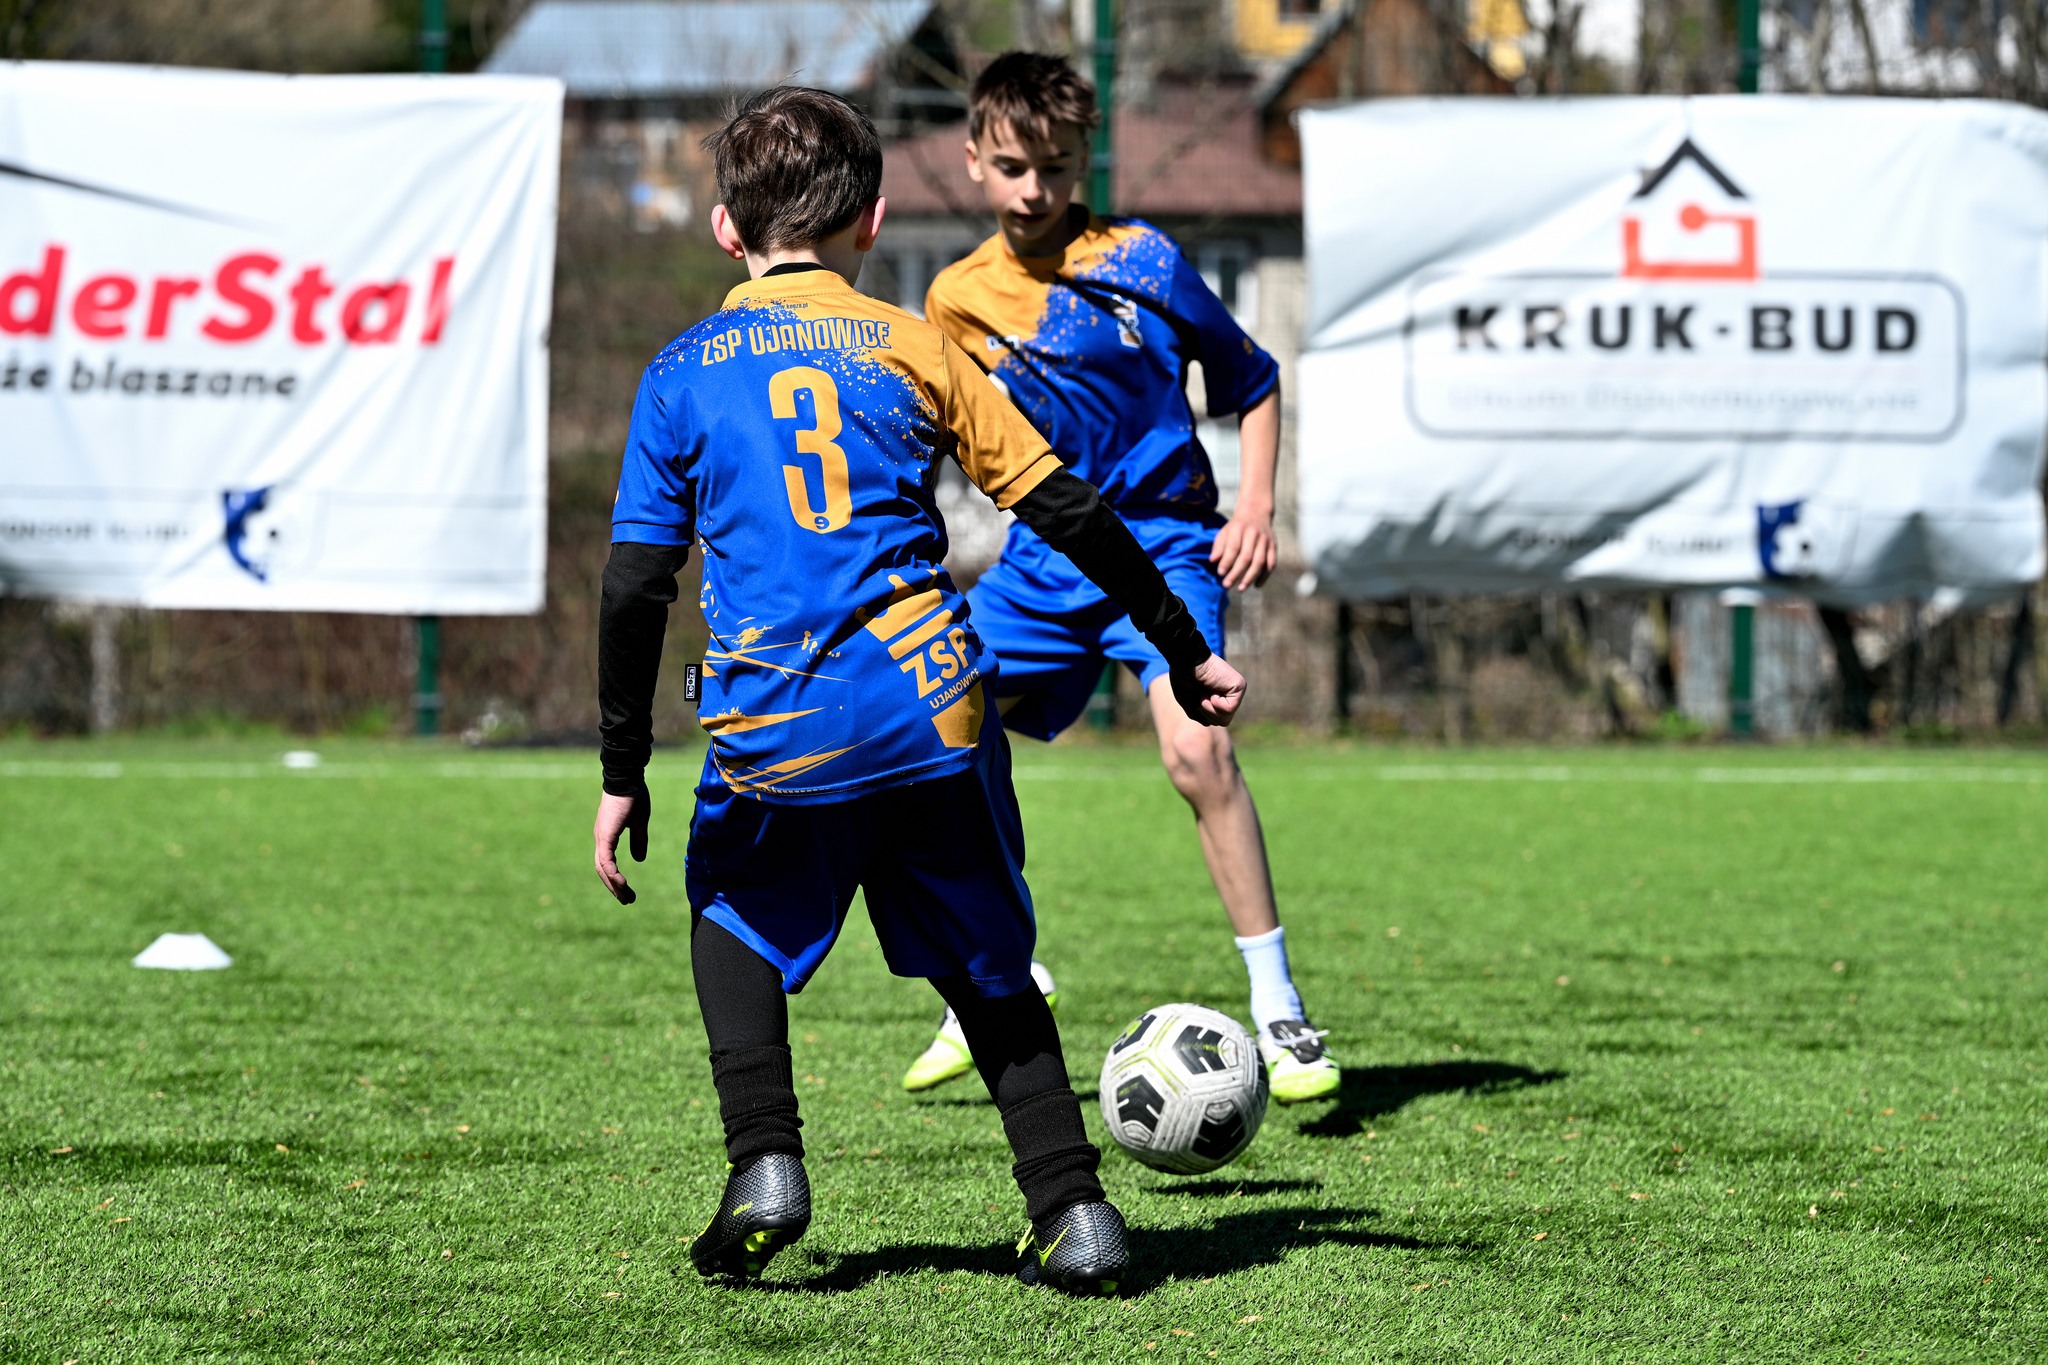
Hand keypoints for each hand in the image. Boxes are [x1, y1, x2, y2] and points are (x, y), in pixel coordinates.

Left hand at [593, 788, 650, 904]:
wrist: (627, 778)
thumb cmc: (633, 796)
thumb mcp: (639, 823)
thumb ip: (638, 840)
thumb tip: (639, 859)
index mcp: (607, 836)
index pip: (607, 863)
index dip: (615, 878)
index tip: (627, 890)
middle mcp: (601, 839)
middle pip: (603, 870)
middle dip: (614, 887)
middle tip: (627, 900)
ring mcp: (601, 837)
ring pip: (603, 869)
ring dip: (614, 885)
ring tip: (626, 898)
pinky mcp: (605, 836)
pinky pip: (606, 861)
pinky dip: (612, 874)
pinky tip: (622, 884)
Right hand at [1168, 653, 1246, 726]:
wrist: (1185, 661)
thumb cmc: (1184, 679)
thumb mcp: (1190, 704)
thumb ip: (1202, 716)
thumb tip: (1211, 723)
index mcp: (1220, 697)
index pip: (1216, 720)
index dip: (1203, 713)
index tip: (1196, 695)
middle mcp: (1230, 694)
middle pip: (1223, 722)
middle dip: (1207, 713)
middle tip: (1201, 694)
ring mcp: (1237, 690)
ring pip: (1226, 719)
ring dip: (1209, 708)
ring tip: (1205, 691)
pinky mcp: (1240, 686)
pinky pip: (1229, 709)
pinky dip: (1215, 703)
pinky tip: (1212, 689)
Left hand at [1209, 511, 1276, 591]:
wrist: (1256, 512)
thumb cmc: (1236, 527)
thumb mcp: (1224, 532)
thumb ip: (1219, 546)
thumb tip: (1213, 560)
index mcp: (1239, 528)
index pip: (1233, 547)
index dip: (1226, 562)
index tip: (1220, 573)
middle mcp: (1253, 534)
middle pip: (1246, 557)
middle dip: (1236, 573)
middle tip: (1227, 585)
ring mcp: (1265, 540)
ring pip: (1260, 561)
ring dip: (1250, 577)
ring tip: (1241, 588)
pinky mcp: (1273, 546)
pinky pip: (1271, 563)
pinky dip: (1265, 576)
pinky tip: (1257, 585)